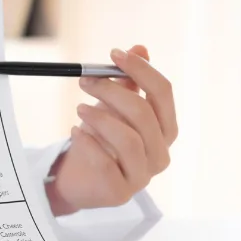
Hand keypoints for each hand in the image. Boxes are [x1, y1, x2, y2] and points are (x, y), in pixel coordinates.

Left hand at [45, 45, 177, 214]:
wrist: (77, 178)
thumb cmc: (100, 138)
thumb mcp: (113, 106)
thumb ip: (128, 81)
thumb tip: (140, 47)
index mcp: (165, 129)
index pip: (163, 92)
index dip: (140, 69)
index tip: (113, 54)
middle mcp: (160, 153)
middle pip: (144, 113)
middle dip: (112, 91)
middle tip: (84, 80)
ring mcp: (143, 176)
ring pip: (128, 138)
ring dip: (99, 117)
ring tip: (78, 108)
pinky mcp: (120, 192)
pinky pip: (104, 162)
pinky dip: (87, 142)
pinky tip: (75, 132)